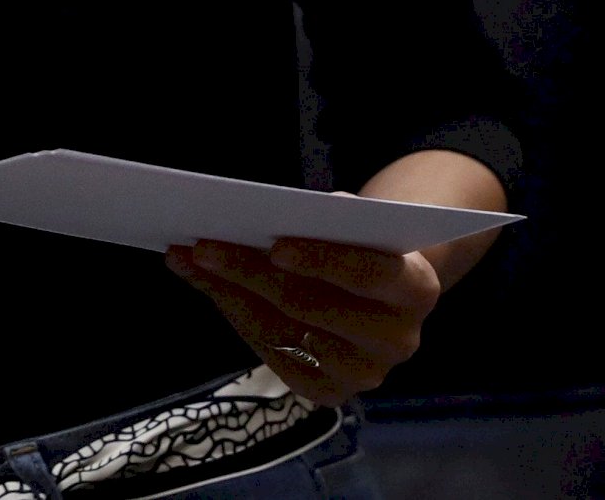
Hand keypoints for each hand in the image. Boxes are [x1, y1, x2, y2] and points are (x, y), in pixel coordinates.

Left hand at [165, 229, 440, 406]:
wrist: (378, 293)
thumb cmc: (359, 245)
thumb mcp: (354, 225)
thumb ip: (322, 220)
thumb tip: (256, 212)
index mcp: (416, 288)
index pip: (368, 272)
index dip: (322, 259)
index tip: (275, 244)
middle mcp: (397, 340)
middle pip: (312, 305)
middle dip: (251, 271)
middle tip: (202, 245)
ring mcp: (364, 373)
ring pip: (284, 329)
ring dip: (230, 293)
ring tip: (189, 260)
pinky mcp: (330, 392)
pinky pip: (274, 353)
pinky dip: (237, 316)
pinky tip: (209, 287)